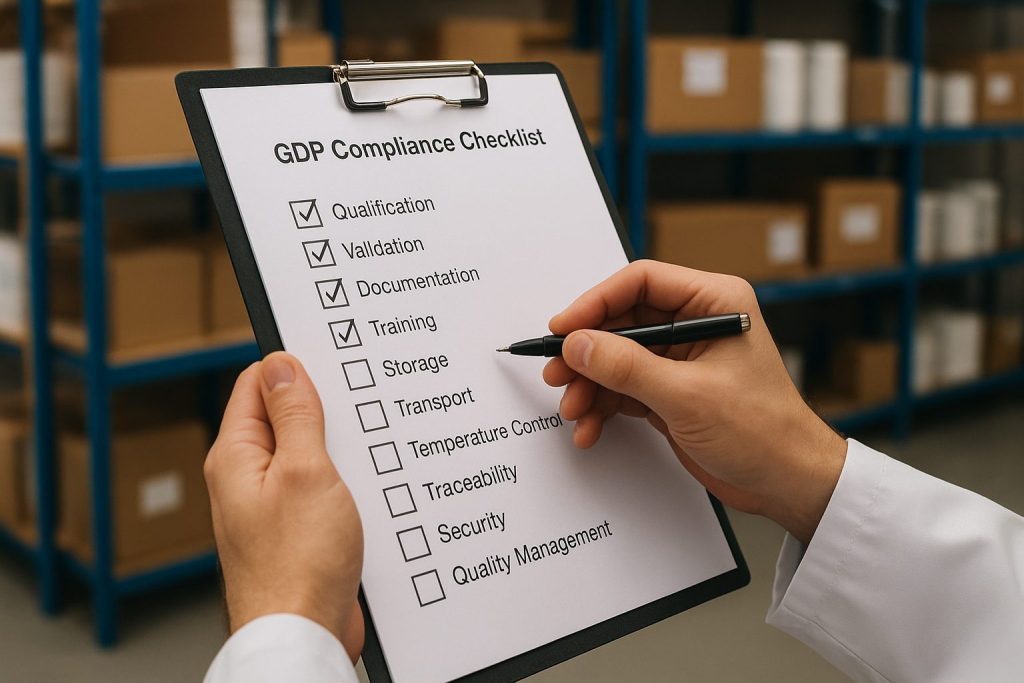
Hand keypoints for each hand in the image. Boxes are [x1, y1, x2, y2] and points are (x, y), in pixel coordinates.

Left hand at [205, 352, 364, 660]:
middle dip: (322, 409)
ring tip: (361, 453)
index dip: (294, 370)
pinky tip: (363, 486)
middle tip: (354, 413)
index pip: (257, 384)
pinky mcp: (295, 527)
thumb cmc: (298, 565)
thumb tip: (282, 365)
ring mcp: (271, 504)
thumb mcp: (305, 471)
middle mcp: (247, 477)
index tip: (332, 367)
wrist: (304, 633)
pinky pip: (318, 486)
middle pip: (283, 416)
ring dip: (336, 449)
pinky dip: (341, 480)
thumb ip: (295, 415)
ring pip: (307, 452)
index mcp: (236, 456)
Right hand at [544, 260, 847, 543]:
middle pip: (622, 321)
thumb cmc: (762, 431)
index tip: (564, 328)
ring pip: (617, 357)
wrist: (787, 482)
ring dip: (590, 384)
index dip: (596, 302)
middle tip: (557, 373)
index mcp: (714, 302)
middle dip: (587, 352)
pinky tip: (590, 428)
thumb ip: (627, 367)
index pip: (641, 282)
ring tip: (573, 409)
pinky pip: (624, 388)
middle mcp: (696, 323)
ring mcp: (681, 358)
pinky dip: (603, 406)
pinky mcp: (671, 390)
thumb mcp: (686, 396)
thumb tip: (578, 345)